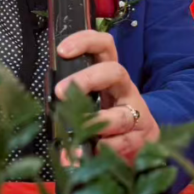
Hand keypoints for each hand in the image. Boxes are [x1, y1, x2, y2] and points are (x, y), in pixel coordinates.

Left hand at [55, 30, 160, 161]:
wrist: (142, 143)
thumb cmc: (108, 119)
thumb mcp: (90, 103)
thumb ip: (71, 103)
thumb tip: (49, 111)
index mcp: (110, 75)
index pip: (104, 46)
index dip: (85, 41)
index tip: (62, 51)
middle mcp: (126, 89)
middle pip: (114, 72)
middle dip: (88, 79)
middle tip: (61, 92)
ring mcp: (138, 114)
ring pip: (121, 115)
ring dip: (97, 123)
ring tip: (79, 131)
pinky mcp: (144, 137)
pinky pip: (125, 142)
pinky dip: (107, 148)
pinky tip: (95, 152)